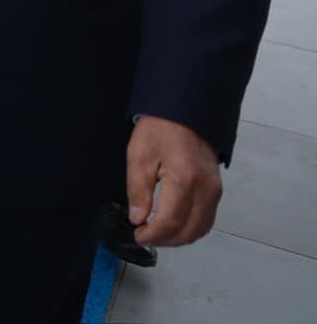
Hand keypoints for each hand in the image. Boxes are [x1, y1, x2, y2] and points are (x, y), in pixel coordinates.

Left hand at [128, 115, 223, 246]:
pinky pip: (207, 219)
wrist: (186, 113)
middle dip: (166, 240)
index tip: (137, 236)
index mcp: (184, 180)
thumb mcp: (139, 156)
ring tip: (157, 234)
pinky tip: (174, 225)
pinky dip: (191, 228)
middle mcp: (206, 190)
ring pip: (201, 229)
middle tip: (145, 237)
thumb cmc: (159, 130)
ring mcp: (215, 191)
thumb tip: (138, 219)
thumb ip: (138, 190)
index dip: (153, 235)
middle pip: (189, 231)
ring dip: (180, 237)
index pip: (170, 221)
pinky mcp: (217, 190)